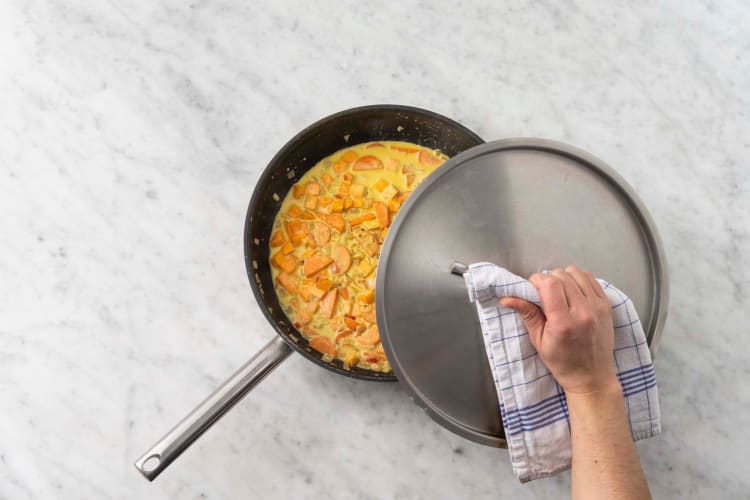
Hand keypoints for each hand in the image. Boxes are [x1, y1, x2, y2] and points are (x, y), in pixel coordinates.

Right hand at [500, 266, 617, 394]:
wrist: (592, 376)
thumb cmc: (563, 363)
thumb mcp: (539, 341)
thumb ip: (527, 314)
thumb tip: (507, 298)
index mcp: (563, 322)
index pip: (550, 284)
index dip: (537, 280)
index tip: (532, 289)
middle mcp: (583, 311)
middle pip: (562, 276)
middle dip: (548, 280)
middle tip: (544, 295)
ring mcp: (598, 306)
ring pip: (576, 273)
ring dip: (564, 278)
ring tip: (559, 293)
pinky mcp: (606, 304)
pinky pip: (590, 278)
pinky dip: (578, 280)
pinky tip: (573, 293)